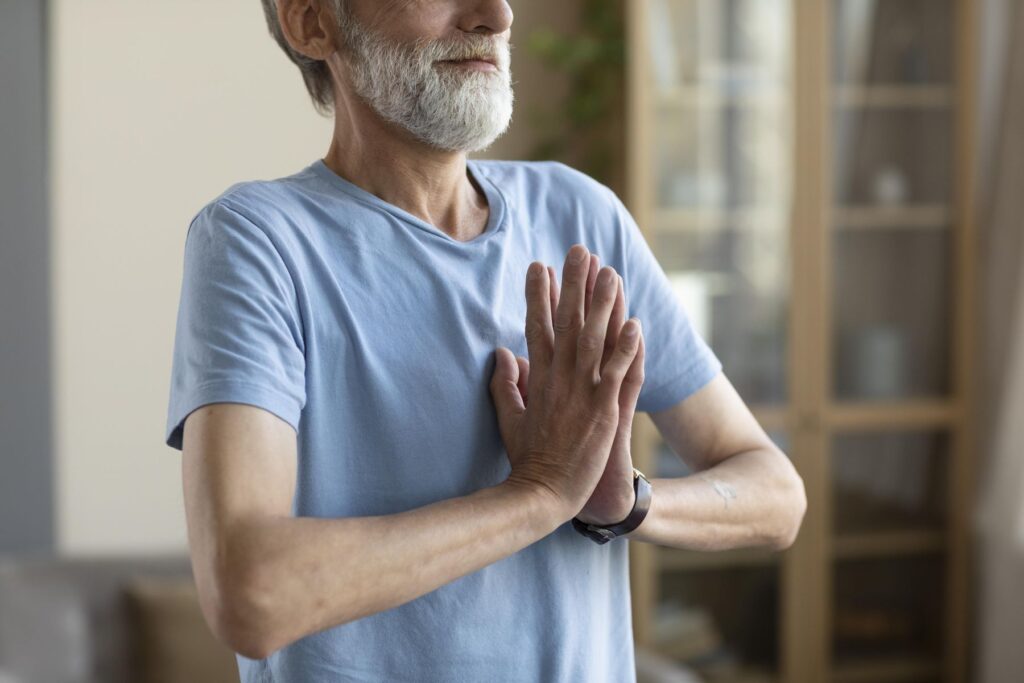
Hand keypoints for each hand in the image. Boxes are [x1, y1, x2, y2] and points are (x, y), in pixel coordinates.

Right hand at [489, 244, 642, 519]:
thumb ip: (505, 383)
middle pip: (567, 323)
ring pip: (595, 340)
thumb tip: (500, 353)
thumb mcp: (509, 417)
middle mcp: (559, 379)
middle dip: (574, 284)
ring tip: (611, 272)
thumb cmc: (528, 459)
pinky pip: (619, 374)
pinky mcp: (603, 411)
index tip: (540, 265)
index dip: (539, 295)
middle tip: (580, 250)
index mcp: (538, 379)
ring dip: (604, 305)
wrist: (543, 494)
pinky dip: (627, 349)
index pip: (537, 327)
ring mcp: (582, 394)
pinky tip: (636, 324)